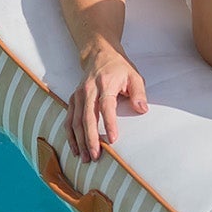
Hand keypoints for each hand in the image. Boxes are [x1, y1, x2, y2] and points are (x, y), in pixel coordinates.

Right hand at [67, 44, 147, 160]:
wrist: (99, 54)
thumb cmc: (119, 68)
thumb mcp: (134, 76)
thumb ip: (139, 93)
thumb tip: (142, 109)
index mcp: (105, 84)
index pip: (106, 106)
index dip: (109, 123)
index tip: (113, 139)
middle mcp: (88, 90)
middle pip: (87, 117)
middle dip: (90, 139)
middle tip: (95, 156)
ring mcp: (78, 95)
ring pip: (74, 121)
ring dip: (79, 141)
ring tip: (85, 158)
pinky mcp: (72, 100)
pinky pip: (68, 120)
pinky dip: (70, 136)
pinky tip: (75, 149)